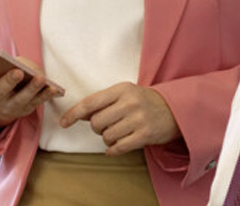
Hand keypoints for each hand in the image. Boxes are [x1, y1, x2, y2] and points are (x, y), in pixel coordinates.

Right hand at [0, 58, 59, 134]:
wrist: (1, 109)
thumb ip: (1, 67)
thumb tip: (22, 64)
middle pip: (2, 90)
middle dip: (9, 81)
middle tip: (17, 72)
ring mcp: (13, 106)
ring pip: (23, 98)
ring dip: (32, 89)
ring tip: (41, 79)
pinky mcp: (27, 109)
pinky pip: (38, 102)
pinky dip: (46, 95)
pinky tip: (55, 88)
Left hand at [59, 82, 180, 155]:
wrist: (175, 109)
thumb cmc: (144, 102)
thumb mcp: (125, 94)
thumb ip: (103, 103)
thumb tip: (77, 115)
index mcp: (122, 89)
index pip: (91, 102)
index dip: (74, 114)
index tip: (63, 123)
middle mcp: (130, 103)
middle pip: (96, 122)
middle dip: (97, 128)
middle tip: (107, 126)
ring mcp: (138, 119)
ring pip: (107, 136)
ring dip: (107, 139)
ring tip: (118, 134)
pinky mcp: (145, 135)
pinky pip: (118, 147)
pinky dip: (113, 150)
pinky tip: (117, 146)